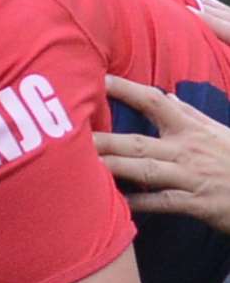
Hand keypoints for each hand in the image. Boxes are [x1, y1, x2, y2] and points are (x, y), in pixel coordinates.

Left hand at [95, 72, 229, 232]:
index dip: (124, 89)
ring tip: (81, 168)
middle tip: (68, 137)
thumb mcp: (218, 131)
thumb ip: (189, 114)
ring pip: (144, 171)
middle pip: (136, 142)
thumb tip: (166, 96)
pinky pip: (161, 203)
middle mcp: (188, 150)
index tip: (96, 78)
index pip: (153, 101)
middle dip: (102, 140)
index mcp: (192, 128)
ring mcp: (191, 177)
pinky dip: (138, 204)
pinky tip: (114, 205)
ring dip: (112, 170)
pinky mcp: (198, 204)